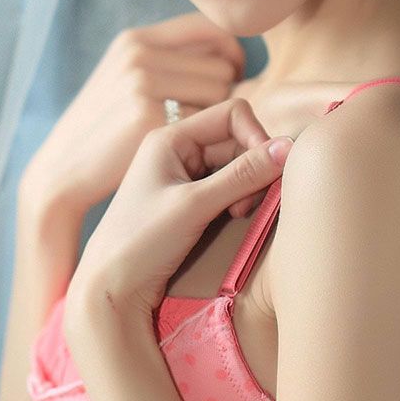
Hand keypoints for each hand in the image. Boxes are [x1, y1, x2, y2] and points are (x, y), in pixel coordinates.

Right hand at [19, 12, 246, 216]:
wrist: (63, 168)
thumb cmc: (105, 128)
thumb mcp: (124, 77)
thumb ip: (166, 59)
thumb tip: (228, 51)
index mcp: (135, 39)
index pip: (209, 27)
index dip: (230, 52)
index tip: (233, 75)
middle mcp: (139, 54)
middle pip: (221, 65)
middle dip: (224, 92)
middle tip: (206, 118)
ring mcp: (142, 84)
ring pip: (220, 92)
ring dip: (216, 115)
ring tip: (192, 133)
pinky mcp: (149, 118)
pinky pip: (205, 120)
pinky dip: (203, 137)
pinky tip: (184, 149)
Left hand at [64, 98, 293, 327]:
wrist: (110, 286)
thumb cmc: (141, 241)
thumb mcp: (195, 205)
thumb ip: (243, 175)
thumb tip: (289, 146)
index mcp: (171, 137)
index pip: (232, 114)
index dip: (257, 137)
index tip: (269, 171)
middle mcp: (177, 150)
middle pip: (237, 141)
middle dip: (252, 169)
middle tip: (246, 205)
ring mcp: (183, 176)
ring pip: (236, 167)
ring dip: (247, 188)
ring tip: (237, 215)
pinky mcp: (189, 201)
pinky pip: (227, 188)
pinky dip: (238, 200)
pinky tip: (231, 220)